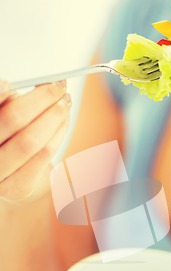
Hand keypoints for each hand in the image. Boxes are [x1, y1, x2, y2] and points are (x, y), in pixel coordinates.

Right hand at [0, 79, 70, 202]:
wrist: (5, 178)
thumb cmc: (3, 140)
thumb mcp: (1, 117)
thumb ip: (3, 104)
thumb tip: (14, 87)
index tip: (12, 83)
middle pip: (12, 119)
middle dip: (40, 99)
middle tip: (57, 87)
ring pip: (31, 140)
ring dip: (54, 116)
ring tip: (65, 101)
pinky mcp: (18, 187)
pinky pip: (44, 156)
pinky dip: (58, 133)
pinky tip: (64, 121)